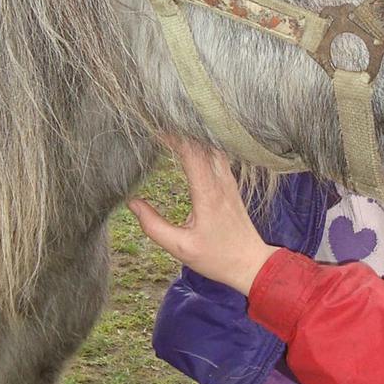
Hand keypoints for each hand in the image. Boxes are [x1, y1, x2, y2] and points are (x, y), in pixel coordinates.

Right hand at [128, 140, 277, 295]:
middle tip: (161, 120)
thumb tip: (132, 203)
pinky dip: (205, 144)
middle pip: (203, 144)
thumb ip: (153, 226)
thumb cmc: (217, 257)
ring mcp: (229, 182)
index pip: (191, 153)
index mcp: (207, 193)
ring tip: (175, 126)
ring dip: (195, 135)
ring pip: (213, 147)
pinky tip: (194, 142)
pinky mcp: (232, 185)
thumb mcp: (180, 247)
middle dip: (182, 129)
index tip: (155, 127)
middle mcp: (220, 182)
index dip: (174, 136)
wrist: (251, 263)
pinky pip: (219, 155)